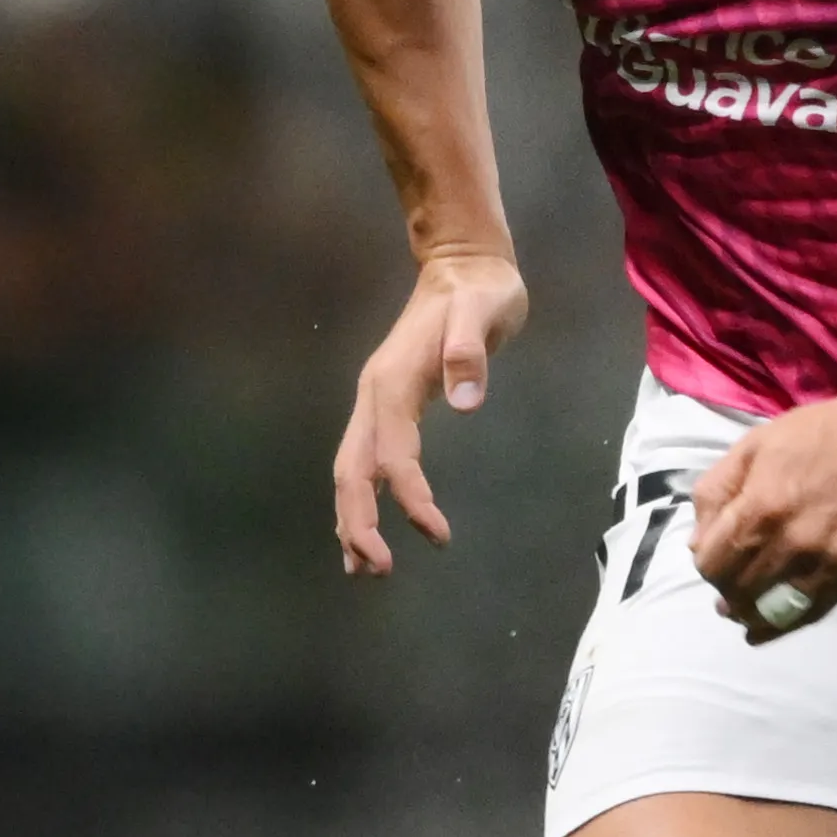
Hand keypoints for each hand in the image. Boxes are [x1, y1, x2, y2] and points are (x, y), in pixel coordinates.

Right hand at [330, 249, 533, 575]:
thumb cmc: (480, 292)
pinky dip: (362, 500)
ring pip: (351, 470)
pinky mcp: (388, 406)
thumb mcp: (484, 312)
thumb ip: (471, 352)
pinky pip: (366, 461)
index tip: (437, 534)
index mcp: (393, 381)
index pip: (393, 454)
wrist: (463, 266)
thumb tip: (465, 402)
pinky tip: (365, 532)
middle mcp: (375, 395)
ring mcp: (377, 401)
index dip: (410, 498)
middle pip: (352, 470)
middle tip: (378, 571)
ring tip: (365, 568)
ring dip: (353, 519)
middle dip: (358, 522)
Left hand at [686, 376, 836, 640]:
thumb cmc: (823, 433)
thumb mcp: (755, 445)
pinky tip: (772, 625)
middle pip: (739, 591)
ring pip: (773, 610)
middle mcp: (789, 543)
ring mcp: (825, 563)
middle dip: (726, 590)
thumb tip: (697, 541)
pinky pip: (813, 611)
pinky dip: (786, 623)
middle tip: (729, 585)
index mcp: (759, 508)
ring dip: (752, 613)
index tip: (714, 560)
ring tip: (746, 610)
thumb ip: (717, 491)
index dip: (707, 566)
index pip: (711, 563)